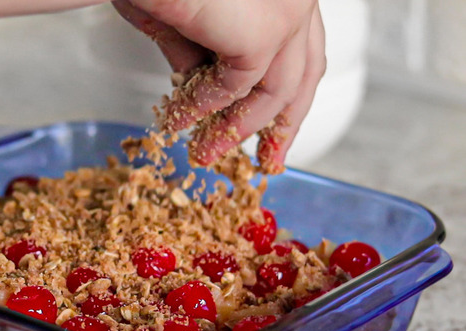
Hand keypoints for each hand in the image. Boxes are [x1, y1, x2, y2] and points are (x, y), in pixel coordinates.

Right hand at [113, 0, 325, 172]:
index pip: (300, 50)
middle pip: (305, 73)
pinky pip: (237, 88)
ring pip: (278, 89)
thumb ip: (197, 51)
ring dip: (241, 129)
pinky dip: (208, 109)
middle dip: (283, 124)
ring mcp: (288, 12)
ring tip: (207, 155)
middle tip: (267, 161)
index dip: (286, 96)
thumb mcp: (179, 18)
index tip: (272, 132)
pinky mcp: (264, 34)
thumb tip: (197, 88)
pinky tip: (181, 120)